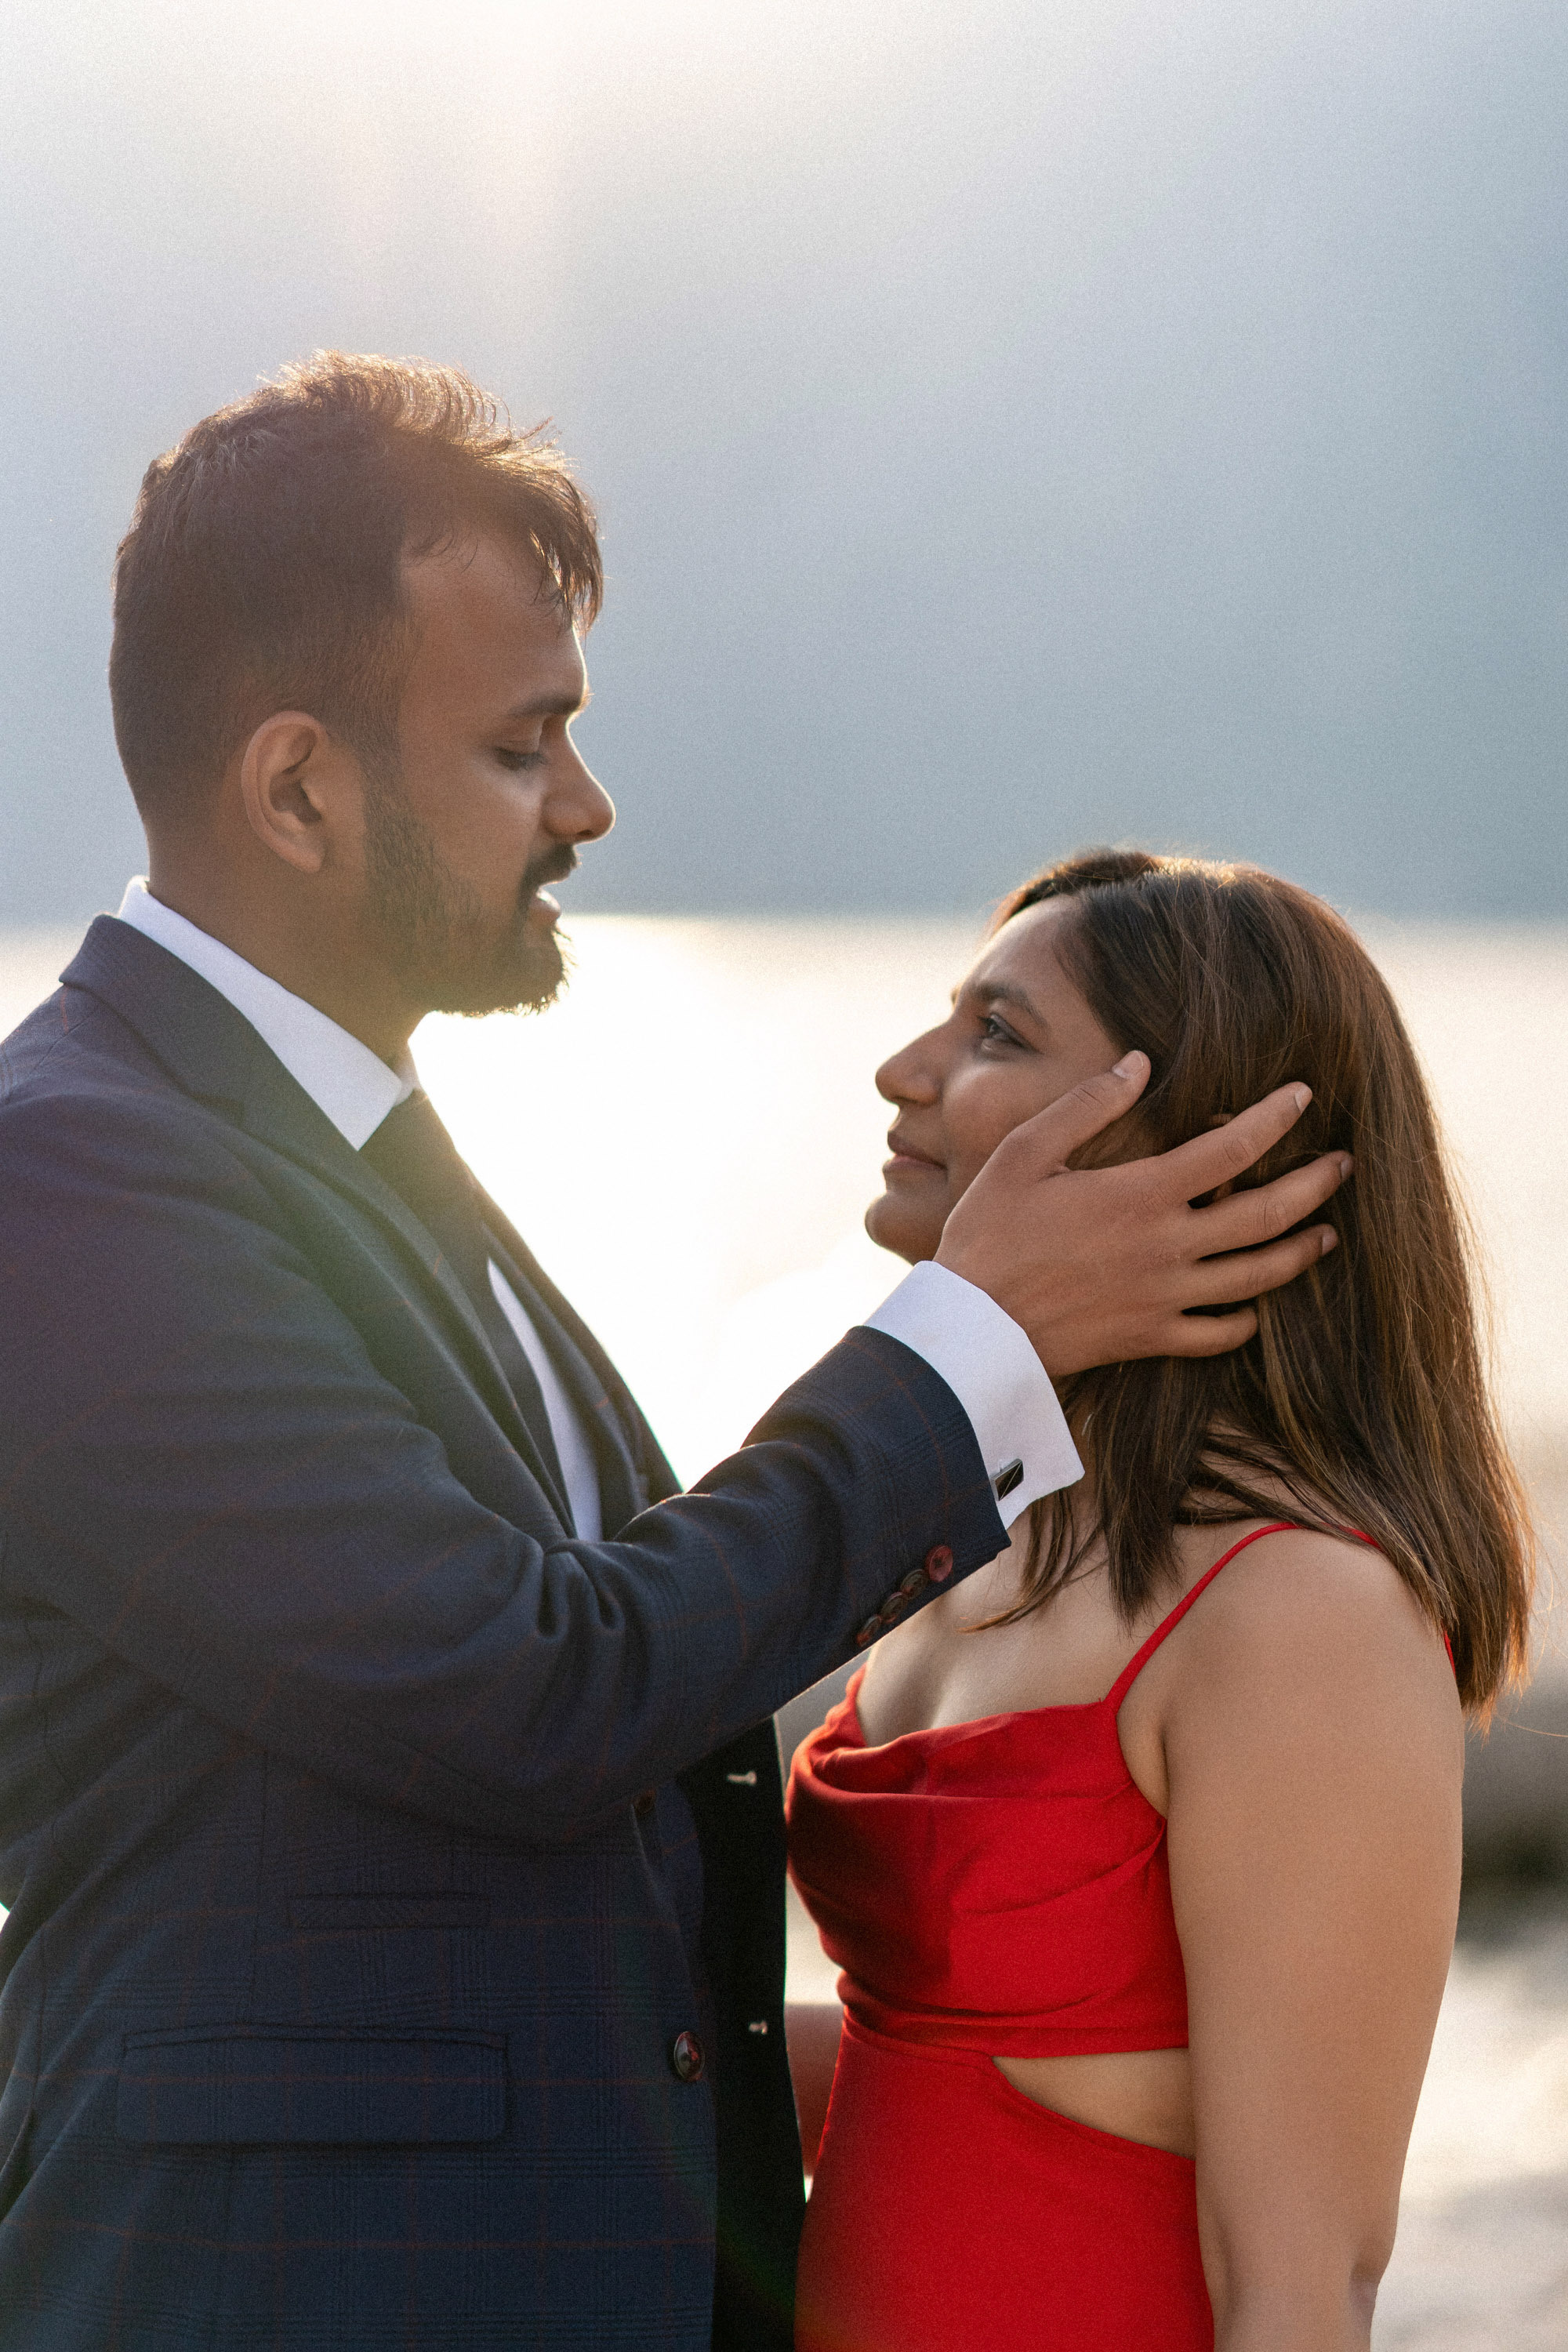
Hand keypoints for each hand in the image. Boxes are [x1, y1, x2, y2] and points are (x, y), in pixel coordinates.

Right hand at [934, 1053, 1349, 1377]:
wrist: (971, 1329)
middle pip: (1267, 1214)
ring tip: (1328, 1234)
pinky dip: (1247, 1320)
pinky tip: (1256, 1307)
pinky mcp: (1150, 1338)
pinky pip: (1219, 1334)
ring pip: (1257, 1276)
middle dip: (1315, 1185)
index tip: (1303, 1096)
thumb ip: (1087, 1106)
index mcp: (1142, 1193)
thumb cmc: (988, 1233)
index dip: (1277, 1117)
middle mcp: (1167, 1246)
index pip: (1234, 1147)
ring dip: (1300, 1251)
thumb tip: (1139, 1063)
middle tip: (1345, 1164)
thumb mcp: (1024, 1153)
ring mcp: (1165, 1297)